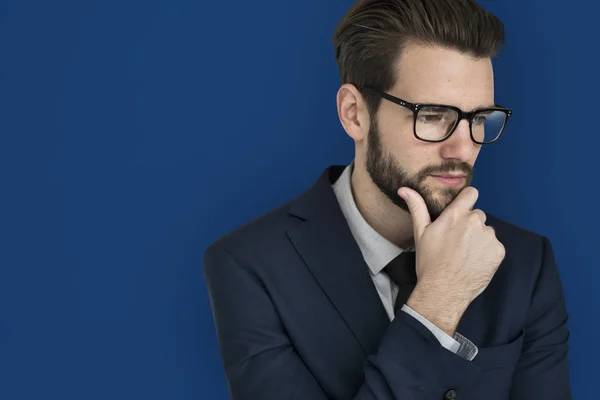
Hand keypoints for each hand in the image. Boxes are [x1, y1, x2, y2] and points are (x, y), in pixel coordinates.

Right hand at [398, 186, 505, 334]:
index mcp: (456, 215)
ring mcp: (489, 237)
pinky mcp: (498, 251)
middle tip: (457, 242)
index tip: (462, 210)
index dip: (467, 200)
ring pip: (486, 231)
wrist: (444, 291)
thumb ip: (417, 207)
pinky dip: (487, 253)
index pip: (471, 193)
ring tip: (465, 255)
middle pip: (477, 215)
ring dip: (479, 239)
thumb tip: (404, 189)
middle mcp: (475, 222)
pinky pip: (494, 246)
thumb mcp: (420, 233)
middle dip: (470, 225)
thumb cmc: (429, 262)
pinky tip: (474, 262)